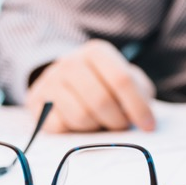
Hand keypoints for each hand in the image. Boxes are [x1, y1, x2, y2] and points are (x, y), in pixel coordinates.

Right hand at [26, 39, 155, 132]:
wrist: (64, 81)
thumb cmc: (104, 84)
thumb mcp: (125, 80)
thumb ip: (139, 94)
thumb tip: (145, 120)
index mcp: (97, 52)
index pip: (122, 81)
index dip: (138, 107)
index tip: (149, 126)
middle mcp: (70, 62)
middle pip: (102, 101)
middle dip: (117, 121)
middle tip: (121, 125)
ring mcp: (50, 81)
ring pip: (81, 117)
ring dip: (95, 127)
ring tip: (99, 121)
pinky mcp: (36, 102)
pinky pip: (59, 127)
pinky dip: (73, 132)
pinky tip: (77, 123)